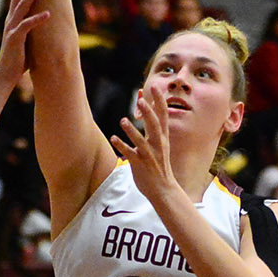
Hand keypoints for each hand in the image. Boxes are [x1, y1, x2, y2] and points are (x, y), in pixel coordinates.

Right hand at [0, 0, 50, 86]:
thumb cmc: (17, 61)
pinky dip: (38, 19)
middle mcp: (11, 22)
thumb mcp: (28, 42)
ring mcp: (12, 29)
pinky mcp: (16, 38)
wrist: (5, 76)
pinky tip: (48, 14)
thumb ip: (34, 32)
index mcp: (13, 22)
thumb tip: (48, 27)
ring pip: (23, 7)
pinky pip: (28, 26)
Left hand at [111, 86, 183, 205]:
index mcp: (162, 137)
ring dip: (132, 130)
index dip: (158, 101)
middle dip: (148, 112)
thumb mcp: (159, 143)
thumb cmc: (159, 164)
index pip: (162, 115)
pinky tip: (113, 138)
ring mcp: (150, 155)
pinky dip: (122, 146)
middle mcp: (158, 144)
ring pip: (141, 140)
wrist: (164, 189)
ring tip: (123, 120)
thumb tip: (145, 107)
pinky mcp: (141, 165)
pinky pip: (131, 154)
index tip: (153, 86)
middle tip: (140, 99)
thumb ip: (152, 126)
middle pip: (154, 125)